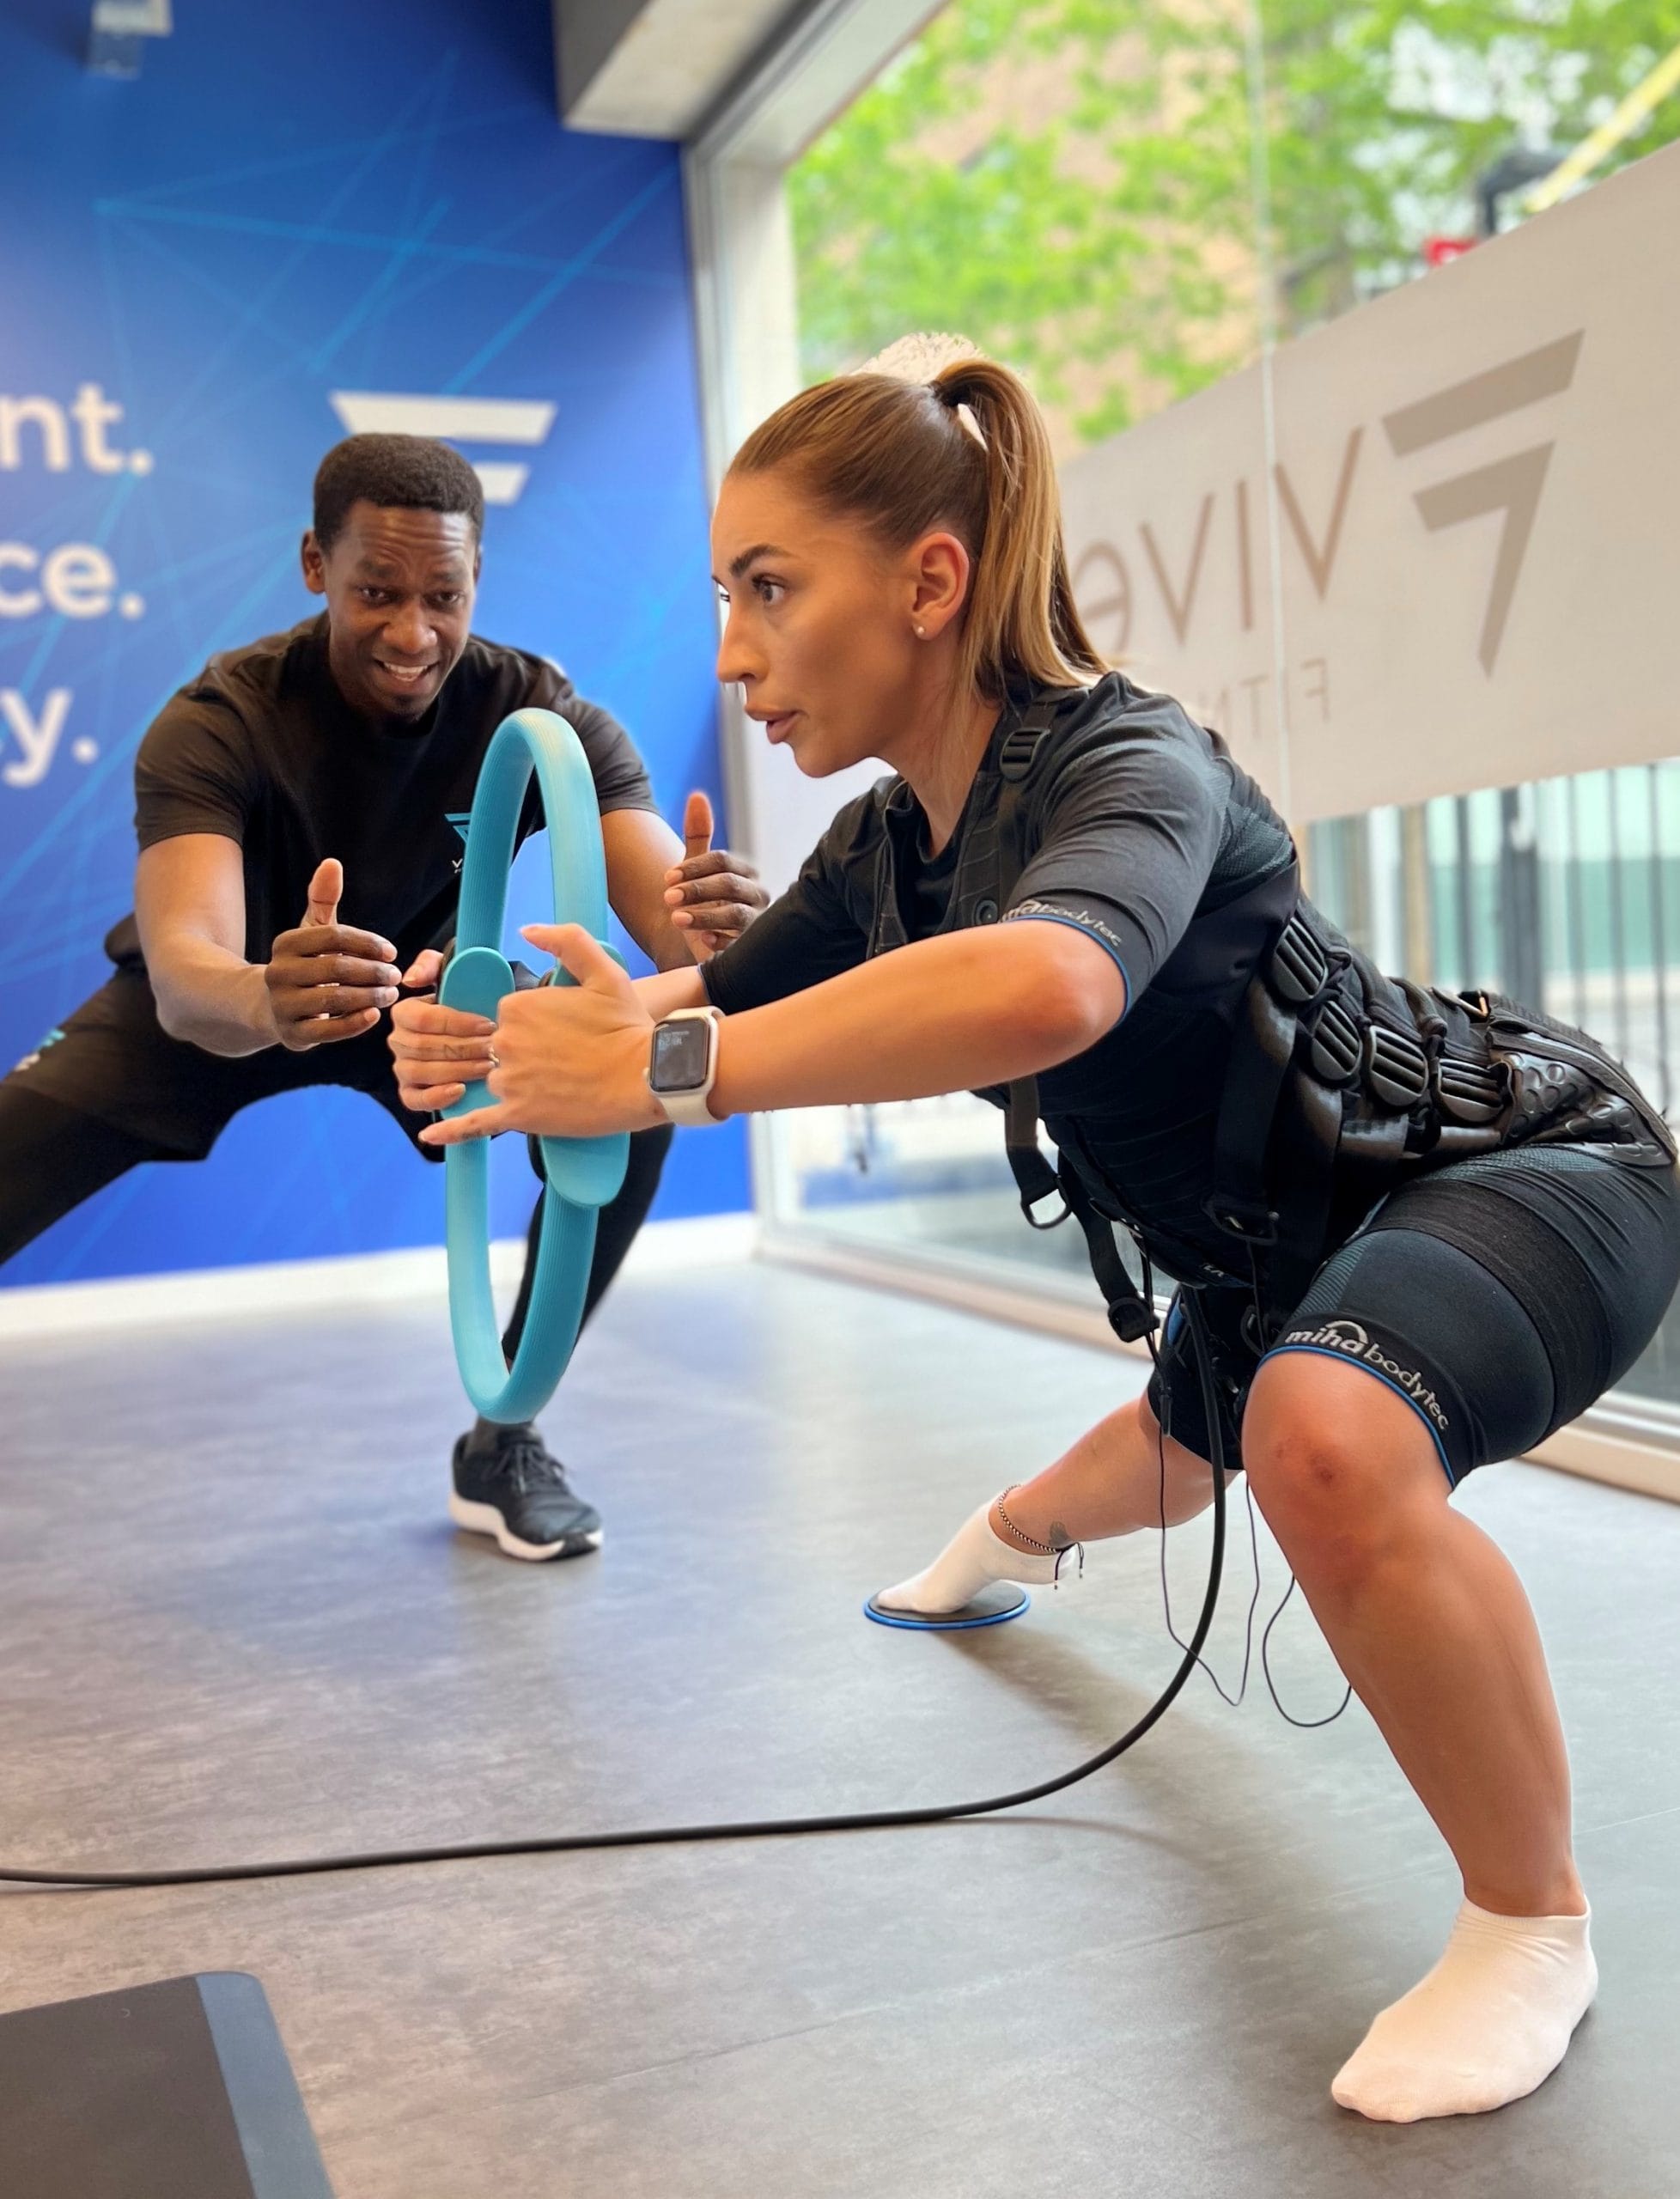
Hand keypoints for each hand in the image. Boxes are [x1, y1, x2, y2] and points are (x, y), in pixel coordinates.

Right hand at [264, 859, 399, 1049]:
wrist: (271, 1007)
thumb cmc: (304, 964)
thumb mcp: (311, 931)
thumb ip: (323, 899)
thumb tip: (333, 863)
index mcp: (286, 943)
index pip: (334, 937)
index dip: (367, 944)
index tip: (392, 953)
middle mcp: (278, 973)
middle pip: (335, 968)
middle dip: (372, 972)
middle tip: (396, 976)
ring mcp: (283, 1005)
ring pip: (333, 1000)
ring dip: (369, 997)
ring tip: (390, 994)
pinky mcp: (292, 1034)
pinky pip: (327, 1031)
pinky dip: (354, 1024)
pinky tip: (374, 1016)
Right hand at [388, 984, 497, 1113]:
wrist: (478, 1025)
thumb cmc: (465, 998)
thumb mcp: (451, 973)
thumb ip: (430, 965)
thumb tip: (411, 980)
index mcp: (404, 1013)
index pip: (423, 1019)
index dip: (456, 1023)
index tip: (488, 1025)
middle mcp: (399, 1041)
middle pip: (424, 1047)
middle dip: (462, 1049)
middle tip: (493, 1048)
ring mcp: (403, 1068)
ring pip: (422, 1072)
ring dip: (457, 1070)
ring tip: (487, 1066)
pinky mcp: (411, 1092)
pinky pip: (414, 1100)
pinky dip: (436, 1097)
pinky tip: (461, 1090)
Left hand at [419, 924, 663, 1147]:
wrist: (650, 1076)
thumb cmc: (629, 1025)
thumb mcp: (604, 970)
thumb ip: (565, 941)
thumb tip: (527, 931)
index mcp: (518, 1006)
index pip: (508, 1018)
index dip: (537, 1027)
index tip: (566, 1035)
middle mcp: (505, 1042)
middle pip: (499, 1049)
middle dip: (527, 1056)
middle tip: (568, 1062)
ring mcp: (509, 1080)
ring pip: (497, 1081)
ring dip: (518, 1086)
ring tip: (559, 1087)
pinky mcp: (518, 1115)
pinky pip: (474, 1123)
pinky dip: (451, 1130)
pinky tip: (432, 1134)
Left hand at [662, 791, 764, 961]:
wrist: (705, 946)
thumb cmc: (703, 904)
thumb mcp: (695, 870)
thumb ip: (698, 836)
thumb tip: (697, 796)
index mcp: (743, 872)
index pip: (722, 860)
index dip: (693, 867)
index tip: (667, 878)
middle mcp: (756, 895)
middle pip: (729, 884)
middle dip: (696, 889)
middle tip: (667, 897)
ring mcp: (757, 923)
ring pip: (735, 914)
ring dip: (704, 915)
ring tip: (676, 919)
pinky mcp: (752, 948)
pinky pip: (739, 944)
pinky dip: (720, 940)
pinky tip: (702, 941)